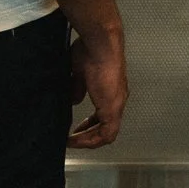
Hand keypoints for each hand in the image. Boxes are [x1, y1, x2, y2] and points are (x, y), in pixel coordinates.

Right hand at [67, 28, 127, 148]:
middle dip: (88, 135)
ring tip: (73, 142)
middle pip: (105, 127)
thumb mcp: (80, 72)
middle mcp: (116, 99)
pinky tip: (77, 139)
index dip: (89, 125)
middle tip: (72, 139)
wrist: (100, 44)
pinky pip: (106, 134)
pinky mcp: (113, 108)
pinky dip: (91, 140)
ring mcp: (116, 104)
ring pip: (107, 133)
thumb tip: (74, 100)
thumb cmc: (90, 50)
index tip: (75, 129)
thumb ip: (78, 88)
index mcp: (109, 90)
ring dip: (89, 140)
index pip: (102, 114)